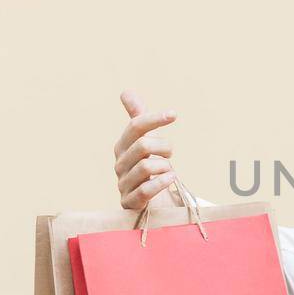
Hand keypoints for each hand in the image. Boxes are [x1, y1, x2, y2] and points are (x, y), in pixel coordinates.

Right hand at [115, 89, 181, 209]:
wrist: (148, 202)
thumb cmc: (147, 168)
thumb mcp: (144, 142)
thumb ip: (138, 118)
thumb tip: (125, 92)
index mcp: (122, 146)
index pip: (135, 126)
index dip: (154, 118)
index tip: (173, 114)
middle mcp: (120, 164)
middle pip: (142, 145)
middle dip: (164, 146)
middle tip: (170, 153)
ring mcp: (123, 184)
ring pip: (145, 167)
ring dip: (165, 166)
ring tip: (170, 171)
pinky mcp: (130, 202)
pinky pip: (144, 191)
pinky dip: (161, 183)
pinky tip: (171, 178)